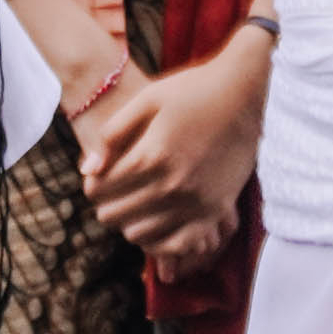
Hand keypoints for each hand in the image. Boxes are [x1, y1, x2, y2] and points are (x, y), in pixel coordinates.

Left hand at [72, 31, 271, 278]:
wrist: (245, 91)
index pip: (101, 190)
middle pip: (117, 216)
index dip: (92, 186)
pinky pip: (179, 244)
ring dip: (130, 222)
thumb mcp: (146, 100)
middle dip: (107, 205)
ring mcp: (196, 201)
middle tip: (113, 193)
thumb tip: (88, 171)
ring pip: (141, 235)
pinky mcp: (216, 210)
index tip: (97, 179)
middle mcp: (172, 184)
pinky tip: (158, 222)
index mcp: (150, 155)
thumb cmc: (192, 89)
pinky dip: (162, 240)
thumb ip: (112, 135)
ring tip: (134, 205)